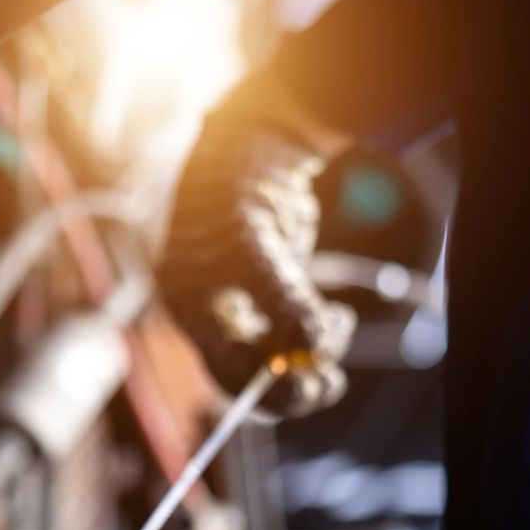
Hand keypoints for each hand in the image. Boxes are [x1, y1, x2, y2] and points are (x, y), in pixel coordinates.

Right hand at [163, 117, 356, 417]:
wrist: (251, 139)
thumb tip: (310, 346)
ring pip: (274, 356)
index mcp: (189, 305)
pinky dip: (315, 332)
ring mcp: (236, 305)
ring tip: (339, 322)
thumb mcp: (258, 243)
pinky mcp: (263, 295)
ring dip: (312, 355)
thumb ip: (283, 297)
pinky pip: (289, 333)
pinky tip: (334, 315)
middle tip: (331, 379)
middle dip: (293, 381)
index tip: (313, 388)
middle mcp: (207, 312)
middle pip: (248, 373)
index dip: (269, 390)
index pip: (225, 371)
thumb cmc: (243, 185)